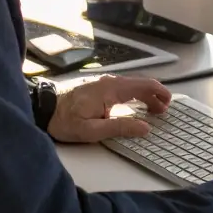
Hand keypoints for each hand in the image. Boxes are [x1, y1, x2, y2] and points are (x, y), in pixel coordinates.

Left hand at [47, 75, 170, 144]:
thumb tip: (145, 127)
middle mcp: (109, 82)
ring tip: (154, 109)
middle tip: (164, 111)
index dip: (158, 93)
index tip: (169, 103)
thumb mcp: (92, 131)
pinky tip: (136, 105)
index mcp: (110, 90)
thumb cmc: (65, 121)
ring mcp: (103, 83)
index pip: (141, 86)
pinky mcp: (98, 87)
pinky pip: (123, 88)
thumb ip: (120, 127)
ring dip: (145, 95)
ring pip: (131, 85)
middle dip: (155, 95)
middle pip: (139, 84)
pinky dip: (135, 94)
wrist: (43, 109)